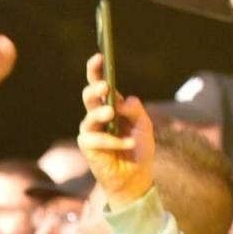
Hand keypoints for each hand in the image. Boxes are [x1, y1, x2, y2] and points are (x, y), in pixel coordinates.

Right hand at [79, 54, 154, 208]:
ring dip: (100, 113)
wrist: (136, 177)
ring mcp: (91, 131)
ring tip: (111, 114)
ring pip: (89, 117)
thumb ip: (136, 110)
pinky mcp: (88, 147)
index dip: (96, 70)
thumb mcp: (144, 126)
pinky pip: (96, 139)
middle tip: (105, 87)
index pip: (100, 84)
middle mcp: (97, 116)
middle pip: (88, 96)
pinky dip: (113, 141)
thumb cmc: (139, 150)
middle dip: (95, 89)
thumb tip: (122, 100)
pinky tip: (128, 144)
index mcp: (111, 106)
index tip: (99, 56)